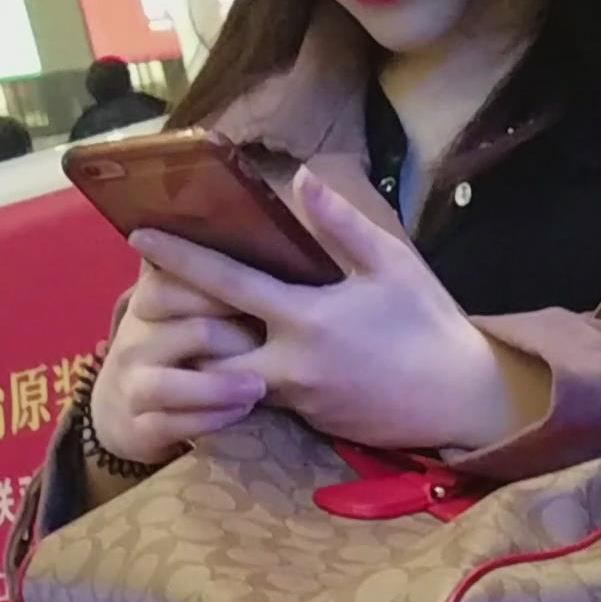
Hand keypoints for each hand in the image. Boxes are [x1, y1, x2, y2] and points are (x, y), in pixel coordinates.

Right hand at [88, 253, 264, 465]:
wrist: (125, 410)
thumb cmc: (175, 343)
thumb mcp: (182, 299)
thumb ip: (211, 265)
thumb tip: (269, 204)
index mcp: (153, 296)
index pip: (174, 276)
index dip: (214, 279)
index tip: (258, 285)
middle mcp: (137, 335)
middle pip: (185, 327)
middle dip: (227, 332)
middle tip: (269, 339)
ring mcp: (135, 382)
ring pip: (174, 381)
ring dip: (220, 384)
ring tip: (258, 387)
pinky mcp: (141, 425)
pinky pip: (174, 423)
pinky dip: (211, 419)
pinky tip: (242, 412)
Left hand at [129, 169, 541, 454]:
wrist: (461, 400)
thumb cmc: (429, 323)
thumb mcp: (392, 264)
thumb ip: (341, 225)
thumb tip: (301, 179)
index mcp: (308, 317)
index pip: (228, 284)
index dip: (180, 258)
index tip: (140, 236)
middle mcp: (291, 365)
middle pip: (207, 345)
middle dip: (173, 320)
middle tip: (147, 293)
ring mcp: (295, 399)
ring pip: (225, 378)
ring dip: (201, 353)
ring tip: (180, 324)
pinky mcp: (305, 422)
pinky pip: (256, 397)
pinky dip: (233, 376)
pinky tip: (227, 355)